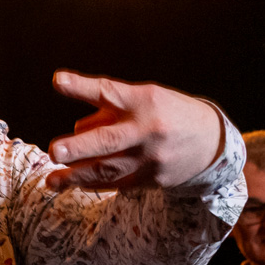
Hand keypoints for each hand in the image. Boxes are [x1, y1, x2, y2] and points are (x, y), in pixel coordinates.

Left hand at [45, 72, 223, 190]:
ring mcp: (150, 157)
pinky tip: (73, 184)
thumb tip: (76, 131)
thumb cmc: (167, 113)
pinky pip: (116, 184)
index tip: (58, 80)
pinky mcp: (152, 179)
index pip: (108, 92)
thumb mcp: (145, 99)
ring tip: (51, 181)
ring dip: (75, 177)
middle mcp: (147, 129)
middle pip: (108, 140)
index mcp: (144, 101)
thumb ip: (109, 111)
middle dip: (79, 147)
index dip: (82, 87)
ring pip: (108, 170)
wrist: (212, 142)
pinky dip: (92, 184)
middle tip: (54, 152)